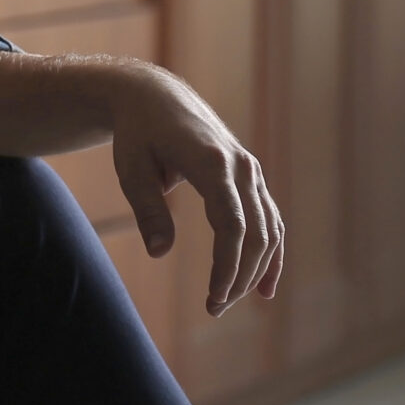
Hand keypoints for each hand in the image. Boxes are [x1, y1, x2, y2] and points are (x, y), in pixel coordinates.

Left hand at [103, 63, 283, 315]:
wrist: (154, 96)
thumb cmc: (138, 134)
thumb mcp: (132, 170)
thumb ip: (148, 209)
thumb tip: (158, 252)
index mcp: (212, 163)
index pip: (231, 225)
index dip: (227, 266)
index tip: (212, 299)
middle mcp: (240, 167)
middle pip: (255, 233)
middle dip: (239, 276)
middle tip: (214, 308)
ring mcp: (250, 171)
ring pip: (268, 230)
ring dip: (255, 270)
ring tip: (227, 302)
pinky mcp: (251, 177)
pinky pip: (270, 220)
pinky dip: (271, 253)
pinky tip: (264, 288)